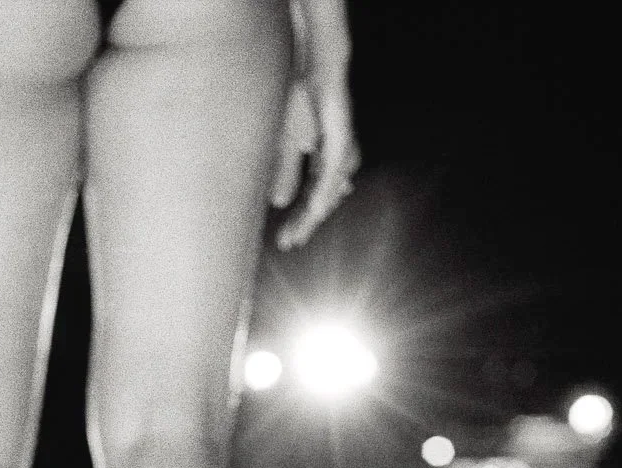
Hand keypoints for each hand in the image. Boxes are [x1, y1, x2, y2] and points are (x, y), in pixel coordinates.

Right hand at [268, 60, 358, 251]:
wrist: (310, 68)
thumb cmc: (297, 101)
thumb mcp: (283, 142)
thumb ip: (284, 172)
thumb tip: (281, 202)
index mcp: (320, 162)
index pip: (309, 199)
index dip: (298, 221)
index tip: (284, 242)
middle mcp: (334, 161)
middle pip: (320, 201)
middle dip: (304, 225)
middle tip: (287, 244)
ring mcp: (339, 152)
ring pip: (329, 191)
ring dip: (312, 215)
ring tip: (297, 234)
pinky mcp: (340, 141)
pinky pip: (332, 172)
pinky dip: (323, 192)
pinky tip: (315, 209)